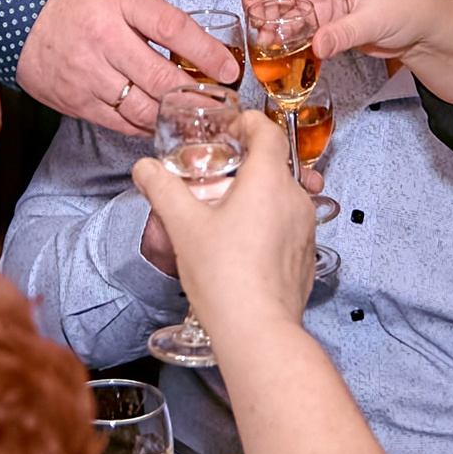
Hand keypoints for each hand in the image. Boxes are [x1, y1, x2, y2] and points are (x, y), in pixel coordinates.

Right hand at [18, 0, 239, 133]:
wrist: (21, 13)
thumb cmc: (81, 0)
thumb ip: (157, 18)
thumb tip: (202, 49)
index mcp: (119, 2)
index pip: (172, 28)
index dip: (206, 52)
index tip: (229, 69)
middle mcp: (103, 39)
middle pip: (160, 77)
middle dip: (196, 95)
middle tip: (219, 102)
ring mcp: (86, 74)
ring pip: (142, 107)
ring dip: (173, 115)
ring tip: (195, 117)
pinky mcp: (75, 100)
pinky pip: (119, 122)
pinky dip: (145, 125)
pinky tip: (159, 122)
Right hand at [130, 108, 313, 340]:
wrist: (257, 330)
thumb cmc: (223, 275)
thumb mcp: (183, 226)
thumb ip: (162, 189)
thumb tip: (145, 168)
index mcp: (269, 181)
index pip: (268, 132)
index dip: (250, 123)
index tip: (233, 126)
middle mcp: (296, 199)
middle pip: (277, 166)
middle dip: (250, 163)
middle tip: (221, 172)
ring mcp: (307, 230)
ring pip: (285, 198)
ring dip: (261, 196)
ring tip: (229, 211)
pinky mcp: (307, 257)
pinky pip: (290, 228)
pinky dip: (271, 225)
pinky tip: (245, 245)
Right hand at [239, 0, 452, 104]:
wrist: (427, 30)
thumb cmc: (411, 8)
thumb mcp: (376, 19)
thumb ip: (343, 33)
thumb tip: (317, 45)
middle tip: (254, 19)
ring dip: (267, 16)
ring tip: (263, 37)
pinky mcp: (324, 17)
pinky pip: (293, 21)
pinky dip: (281, 32)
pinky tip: (275, 46)